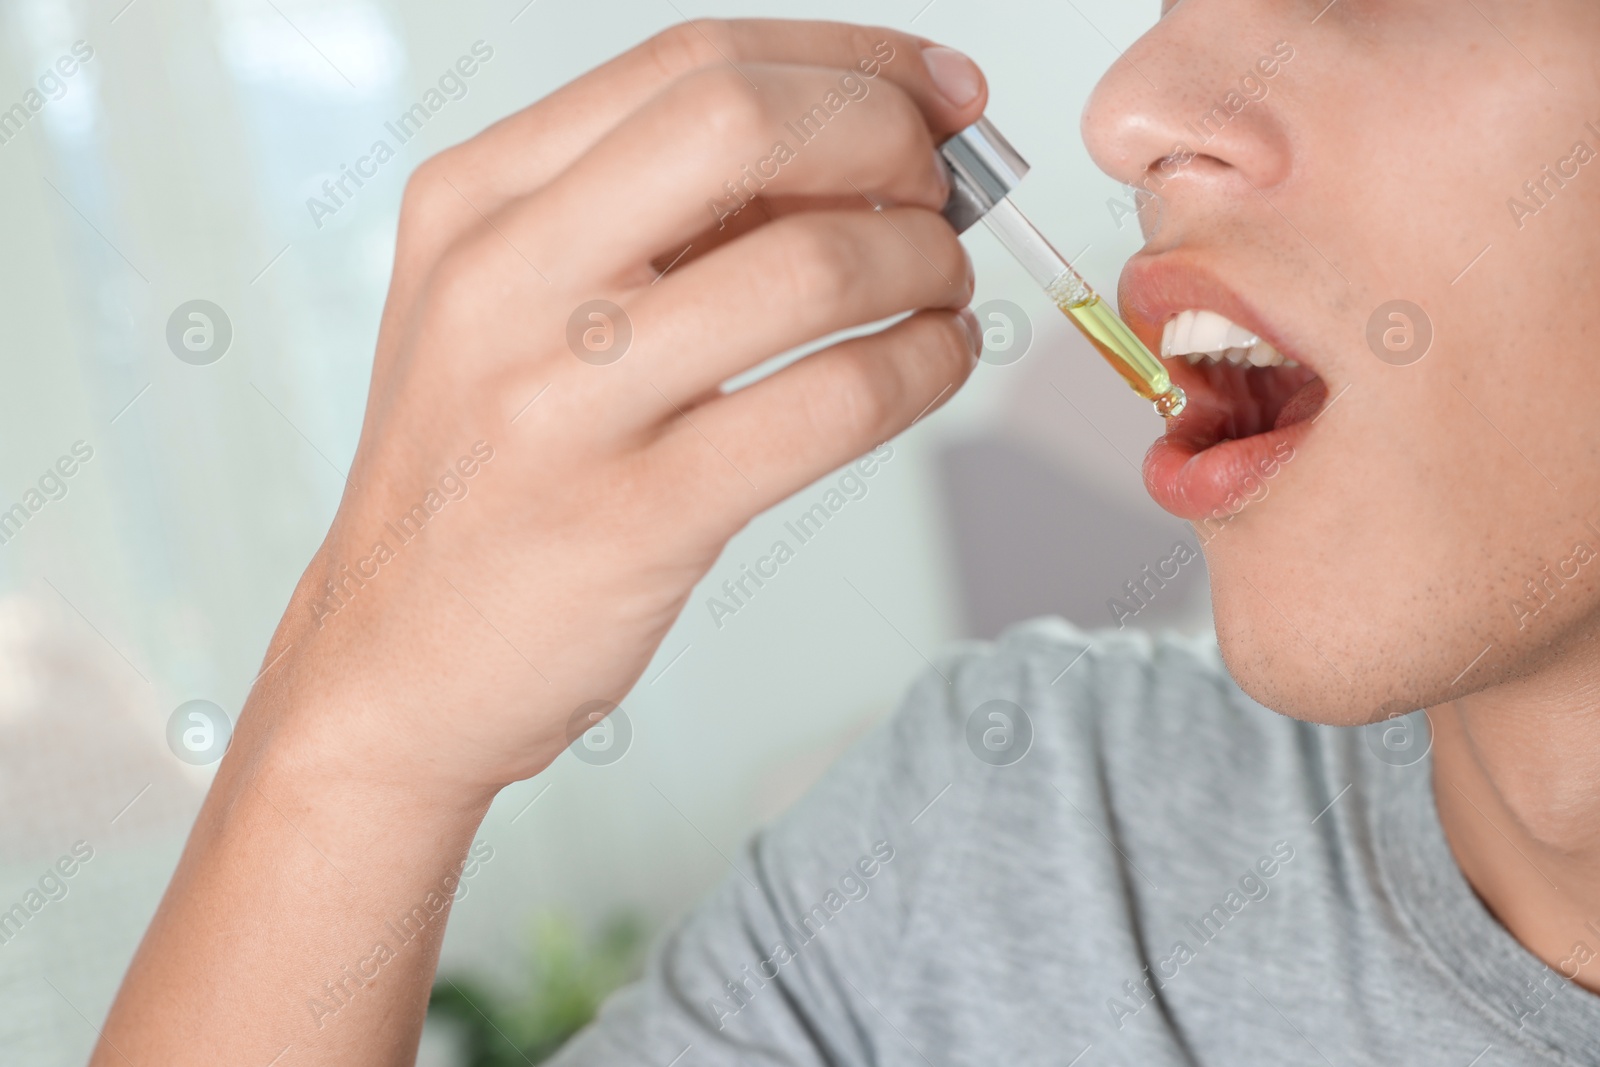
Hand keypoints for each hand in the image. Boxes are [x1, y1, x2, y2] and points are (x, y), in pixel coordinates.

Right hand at [254, 20, 987, 798]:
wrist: (392, 664)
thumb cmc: (476, 477)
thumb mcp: (509, 309)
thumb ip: (648, 221)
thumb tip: (848, 149)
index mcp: (477, 201)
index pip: (693, 62)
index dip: (848, 60)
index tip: (938, 91)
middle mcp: (504, 280)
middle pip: (743, 122)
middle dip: (887, 138)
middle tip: (939, 193)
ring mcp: (562, 400)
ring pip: (810, 266)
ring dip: (924, 264)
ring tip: (940, 291)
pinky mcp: (636, 515)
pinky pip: (834, 404)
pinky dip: (923, 368)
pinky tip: (933, 365)